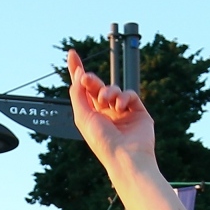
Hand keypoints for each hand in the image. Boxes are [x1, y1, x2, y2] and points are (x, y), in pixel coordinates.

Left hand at [66, 48, 156, 164]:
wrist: (125, 156)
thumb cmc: (102, 141)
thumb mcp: (82, 116)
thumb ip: (78, 94)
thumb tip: (79, 74)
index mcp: (90, 115)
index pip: (82, 89)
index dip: (77, 72)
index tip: (72, 54)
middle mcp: (105, 112)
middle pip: (97, 86)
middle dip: (91, 81)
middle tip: (87, 79)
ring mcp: (122, 112)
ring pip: (113, 89)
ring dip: (108, 92)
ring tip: (106, 101)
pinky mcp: (137, 111)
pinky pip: (129, 95)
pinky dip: (123, 97)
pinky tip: (119, 106)